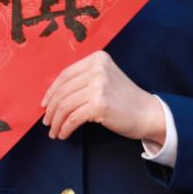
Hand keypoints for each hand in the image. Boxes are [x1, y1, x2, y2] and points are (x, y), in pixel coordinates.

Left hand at [40, 50, 165, 143]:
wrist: (147, 113)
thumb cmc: (124, 99)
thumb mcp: (105, 79)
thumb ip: (84, 80)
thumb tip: (52, 96)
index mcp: (97, 59)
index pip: (66, 74)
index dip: (51, 91)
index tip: (45, 104)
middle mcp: (97, 69)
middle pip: (63, 90)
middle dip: (51, 109)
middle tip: (47, 122)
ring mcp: (99, 86)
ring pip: (65, 105)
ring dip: (56, 121)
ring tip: (54, 131)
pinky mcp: (100, 105)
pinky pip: (73, 118)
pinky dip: (65, 128)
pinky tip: (64, 134)